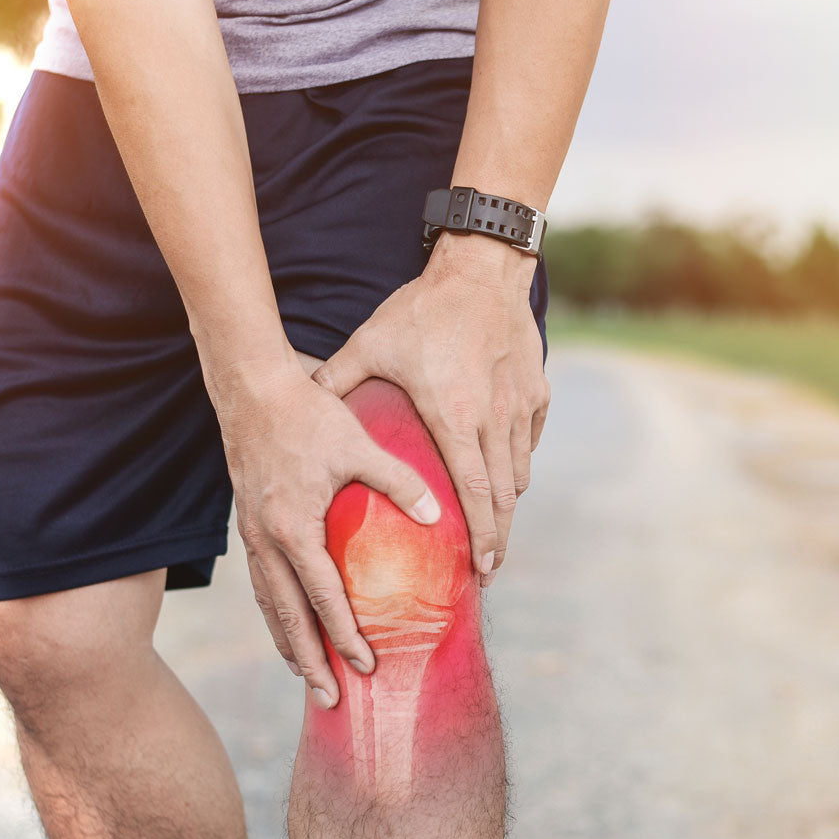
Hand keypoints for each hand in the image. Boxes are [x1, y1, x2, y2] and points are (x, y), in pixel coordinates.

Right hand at [217, 360, 441, 706]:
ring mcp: (252, 536)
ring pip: (268, 604)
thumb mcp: (357, 444)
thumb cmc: (307, 415)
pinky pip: (260, 583)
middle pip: (287, 617)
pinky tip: (287, 623)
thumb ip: (398, 481)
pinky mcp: (248, 526)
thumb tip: (437, 514)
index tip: (366, 665)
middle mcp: (266, 541)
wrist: (252, 391)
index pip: (322, 597)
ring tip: (305, 676)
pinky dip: (274, 612)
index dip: (344, 635)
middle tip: (328, 701)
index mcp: (292, 528)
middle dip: (309, 662)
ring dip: (288, 643)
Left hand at [312, 233, 549, 586]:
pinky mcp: (536, 391)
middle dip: (499, 537)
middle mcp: (494, 418)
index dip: (481, 535)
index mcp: (455, 416)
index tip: (481, 567)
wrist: (482, 268)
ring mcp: (520, 406)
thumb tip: (302, 404)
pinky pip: (529, 440)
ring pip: (520, 471)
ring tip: (496, 532)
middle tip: (489, 569)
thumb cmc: (423, 309)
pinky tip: (505, 477)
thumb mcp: (372, 344)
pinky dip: (518, 463)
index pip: (474, 491)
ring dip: (508, 505)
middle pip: (504, 494)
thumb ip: (337, 380)